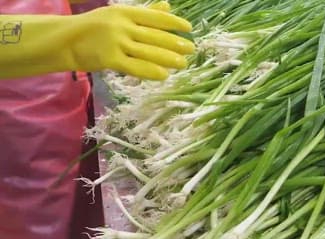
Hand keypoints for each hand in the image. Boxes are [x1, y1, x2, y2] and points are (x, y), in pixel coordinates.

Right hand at [0, 1, 194, 79]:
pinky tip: (164, 75)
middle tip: (191, 49)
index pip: (155, 17)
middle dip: (176, 43)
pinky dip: (151, 71)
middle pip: (155, 36)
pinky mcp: (109, 59)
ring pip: (149, 52)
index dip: (174, 23)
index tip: (189, 29)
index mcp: (124, 12)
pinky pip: (135, 67)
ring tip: (183, 63)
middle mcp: (121, 25)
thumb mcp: (117, 15)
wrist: (64, 41)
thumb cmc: (94, 28)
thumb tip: (167, 7)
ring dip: (169, 59)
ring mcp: (115, 42)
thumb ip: (143, 14)